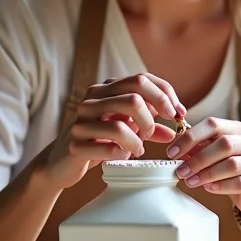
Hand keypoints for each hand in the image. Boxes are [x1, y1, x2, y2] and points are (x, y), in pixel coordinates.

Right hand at [40, 73, 187, 188]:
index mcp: (106, 89)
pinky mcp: (76, 144)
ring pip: (122, 124)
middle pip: (135, 95)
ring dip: (138, 140)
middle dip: (153, 117)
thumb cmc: (97, 141)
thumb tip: (174, 131)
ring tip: (137, 149)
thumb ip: (149, 127)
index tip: (178, 113)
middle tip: (152, 132)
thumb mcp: (126, 129)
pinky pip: (110, 148)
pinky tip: (122, 157)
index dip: (165, 95)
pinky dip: (122, 154)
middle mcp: (92, 99)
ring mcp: (82, 120)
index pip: (142, 78)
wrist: (62, 162)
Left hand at [166, 117, 240, 223]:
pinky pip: (239, 183)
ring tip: (190, 181)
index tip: (172, 152)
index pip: (213, 124)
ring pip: (231, 164)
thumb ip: (197, 150)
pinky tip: (208, 188)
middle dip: (198, 158)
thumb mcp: (213, 156)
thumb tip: (176, 150)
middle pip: (224, 144)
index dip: (190, 137)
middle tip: (180, 171)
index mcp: (237, 129)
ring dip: (206, 173)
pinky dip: (221, 186)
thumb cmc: (229, 171)